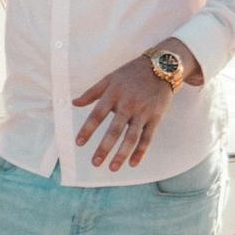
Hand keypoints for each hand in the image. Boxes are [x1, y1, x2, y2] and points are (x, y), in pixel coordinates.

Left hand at [72, 55, 174, 169]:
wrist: (161, 66)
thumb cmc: (131, 73)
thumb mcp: (110, 78)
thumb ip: (91, 92)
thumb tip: (73, 103)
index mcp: (114, 94)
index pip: (97, 114)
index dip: (88, 129)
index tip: (79, 143)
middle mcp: (128, 104)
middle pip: (115, 130)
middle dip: (104, 148)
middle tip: (95, 163)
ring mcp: (143, 112)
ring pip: (131, 137)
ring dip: (122, 154)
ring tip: (113, 168)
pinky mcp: (156, 117)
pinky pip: (148, 137)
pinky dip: (141, 151)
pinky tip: (133, 163)